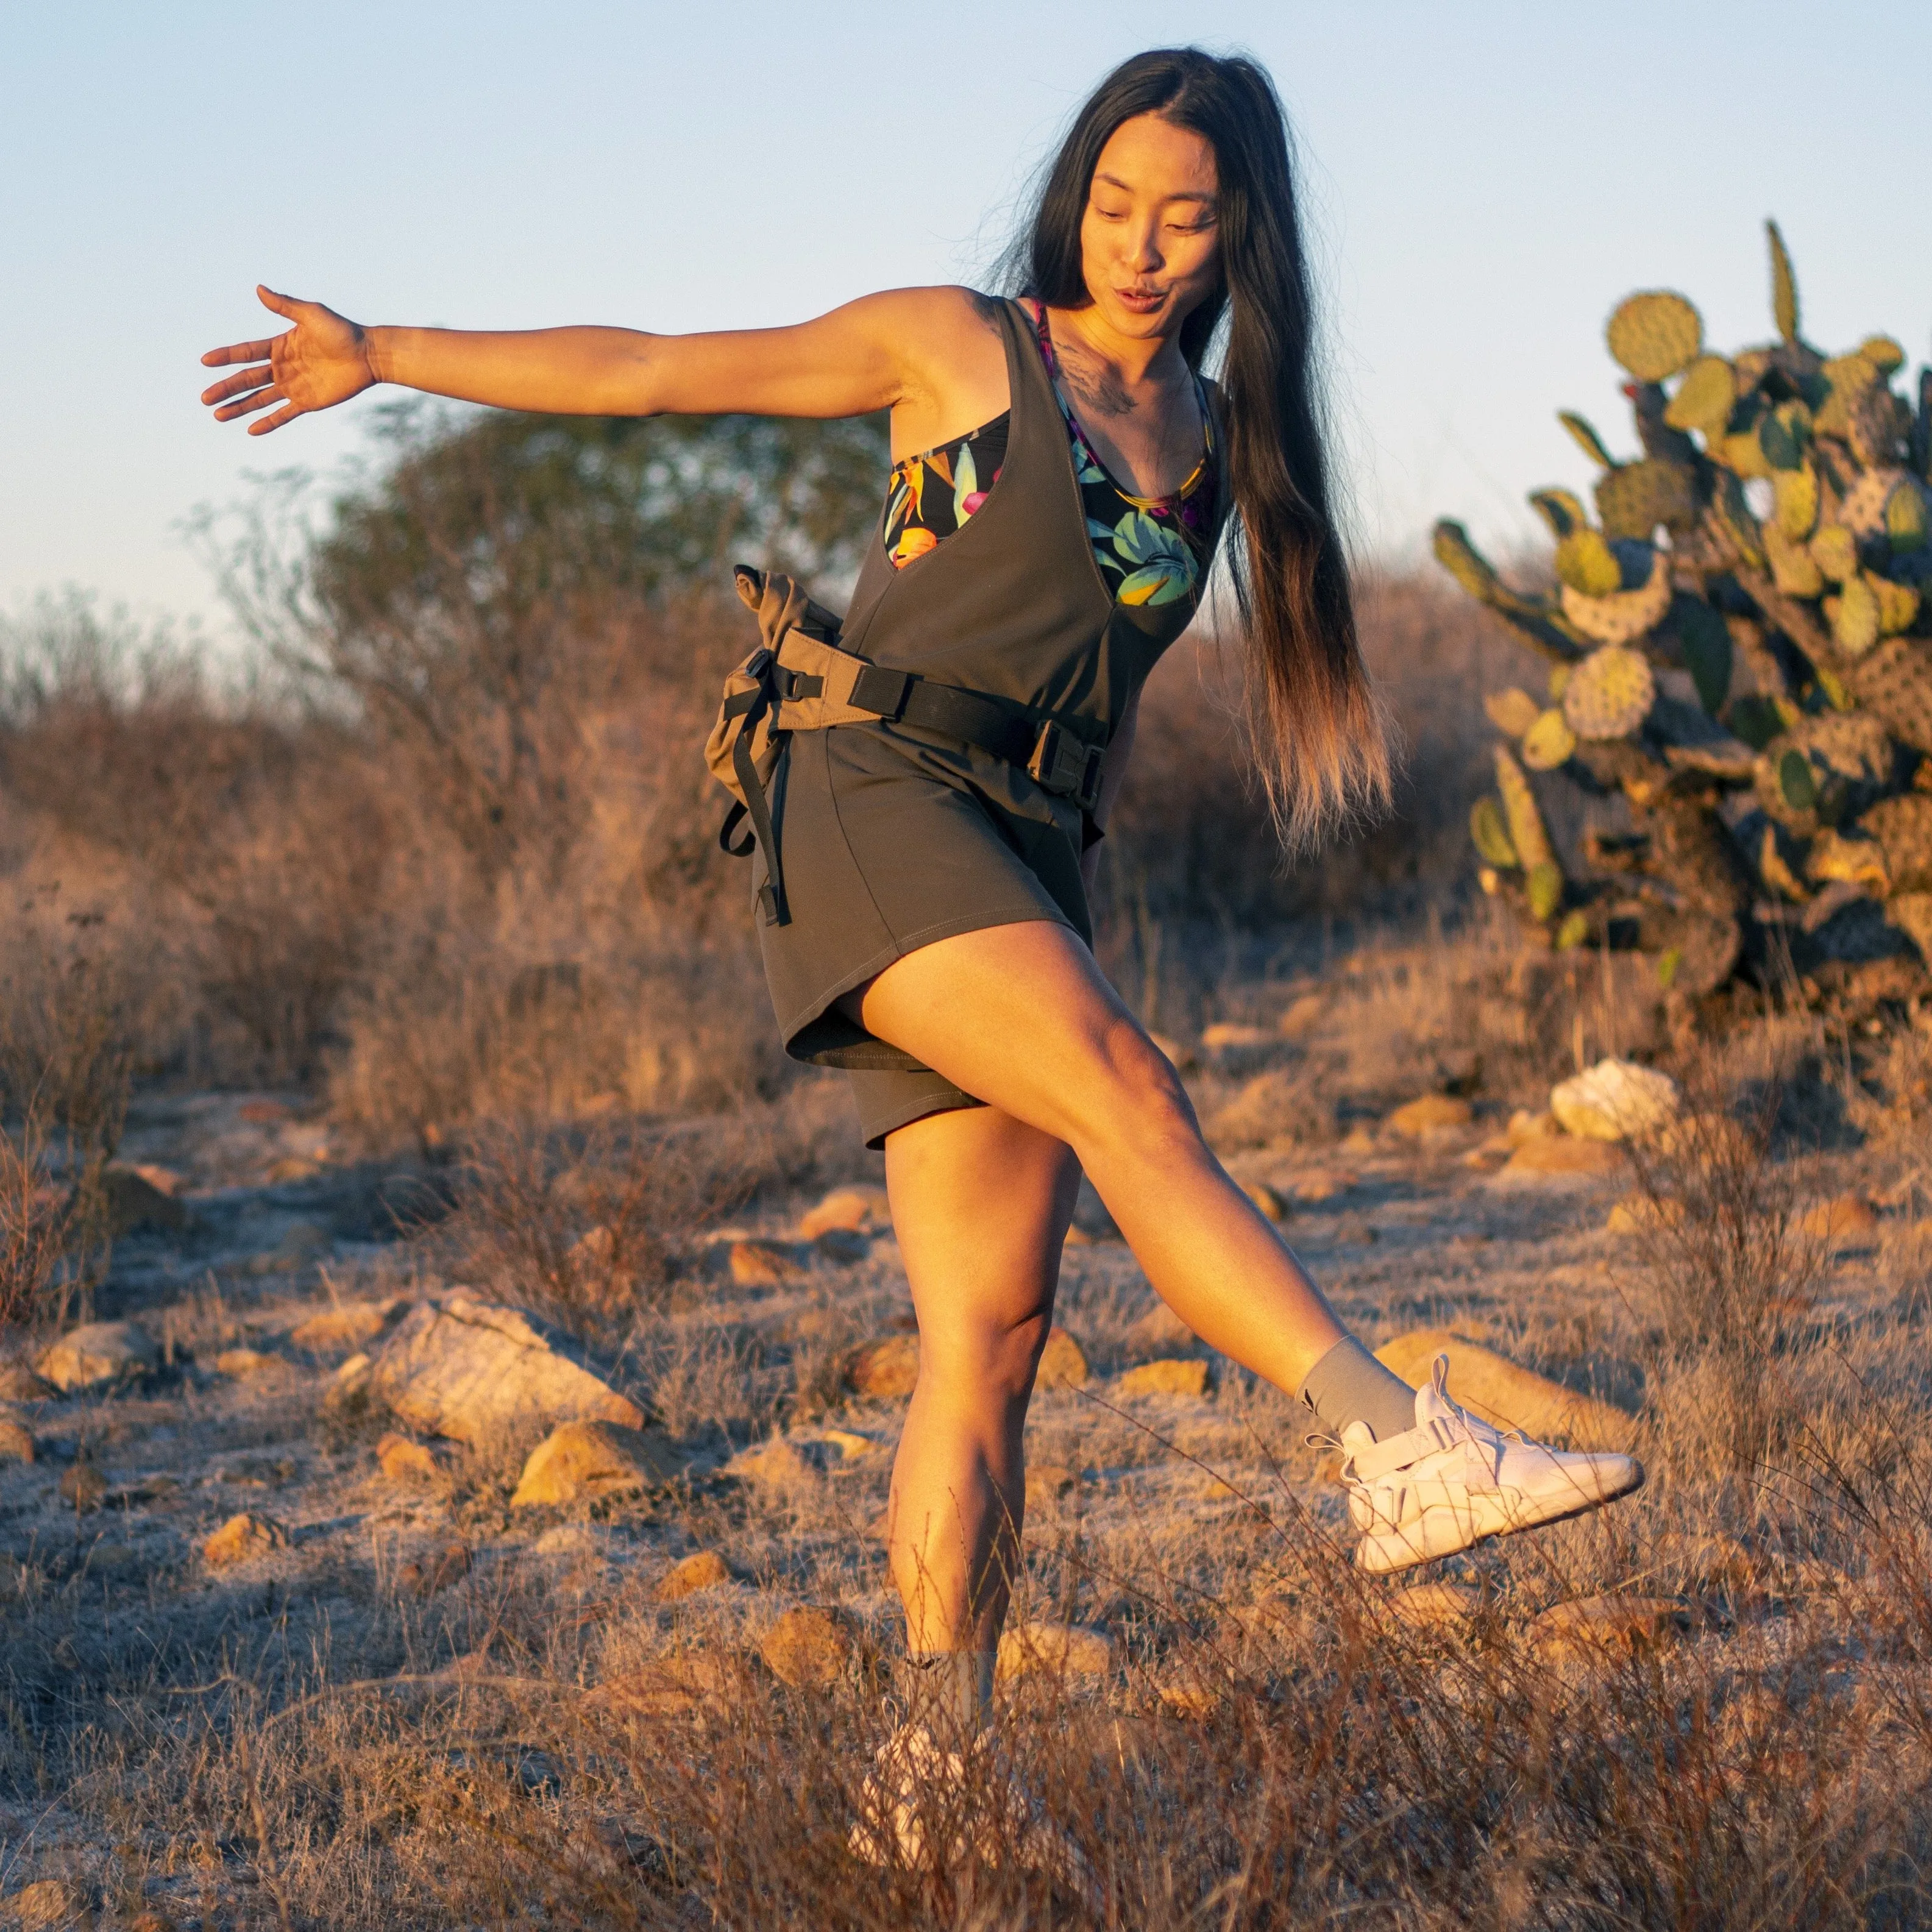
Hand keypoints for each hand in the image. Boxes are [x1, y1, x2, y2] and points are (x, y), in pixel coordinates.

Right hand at [199, 286, 376, 434]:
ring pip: (260, 399)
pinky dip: (269, 422)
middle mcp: (282, 367)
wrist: (369, 355)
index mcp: (279, 346)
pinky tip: (251, 430)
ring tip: (218, 415)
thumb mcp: (312, 315)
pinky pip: (284, 414)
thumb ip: (285, 305)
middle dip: (226, 389)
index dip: (226, 357)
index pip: (246, 352)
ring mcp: (293, 386)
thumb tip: (259, 288)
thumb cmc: (343, 331)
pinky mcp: (308, 402)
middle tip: (204, 398)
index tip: (205, 361)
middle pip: (247, 380)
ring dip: (240, 407)